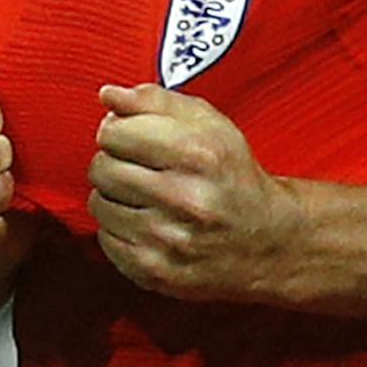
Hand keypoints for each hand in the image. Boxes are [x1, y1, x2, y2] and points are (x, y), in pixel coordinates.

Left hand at [88, 82, 300, 300]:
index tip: (132, 136)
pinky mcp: (154, 271)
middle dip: (114, 161)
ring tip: (145, 195)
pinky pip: (105, 238)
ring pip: (99, 204)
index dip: (118, 131)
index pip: (115, 133)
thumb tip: (108, 95)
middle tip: (138, 166)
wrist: (267, 242)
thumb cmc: (234, 178)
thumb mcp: (210, 125)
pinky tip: (147, 221)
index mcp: (198, 155)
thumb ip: (156, 102)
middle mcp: (183, 198)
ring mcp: (167, 240)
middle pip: (102, 168)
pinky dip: (119, 228)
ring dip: (115, 196)